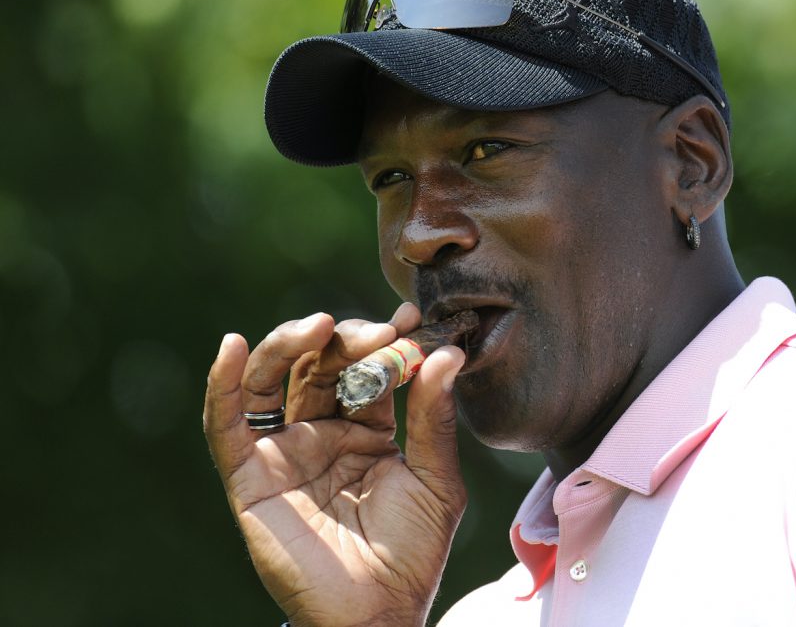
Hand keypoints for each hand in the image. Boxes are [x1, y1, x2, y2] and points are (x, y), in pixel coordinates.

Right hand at [203, 304, 467, 626]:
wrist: (378, 615)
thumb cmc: (411, 555)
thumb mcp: (437, 481)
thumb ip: (435, 419)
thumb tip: (448, 355)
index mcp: (365, 429)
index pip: (367, 369)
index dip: (385, 342)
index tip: (412, 321)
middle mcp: (320, 432)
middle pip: (320, 365)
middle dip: (347, 340)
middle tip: (380, 333)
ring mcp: (284, 452)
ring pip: (272, 380)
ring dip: (289, 345)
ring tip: (319, 327)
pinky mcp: (251, 477)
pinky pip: (226, 426)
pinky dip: (223, 384)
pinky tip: (232, 348)